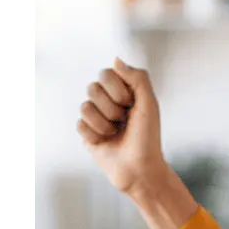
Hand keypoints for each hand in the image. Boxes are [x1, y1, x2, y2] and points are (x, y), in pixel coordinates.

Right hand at [77, 59, 165, 192]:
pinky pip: (80, 124)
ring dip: (103, 122)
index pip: (106, 73)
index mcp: (124, 91)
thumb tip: (116, 60)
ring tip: (116, 132)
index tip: (130, 104)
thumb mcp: (149, 104)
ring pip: (84, 106)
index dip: (117, 89)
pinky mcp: (87, 133)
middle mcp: (109, 101)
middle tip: (124, 119)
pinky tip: (105, 142)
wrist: (139, 168)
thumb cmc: (148, 137)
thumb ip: (137, 78)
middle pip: (92, 87)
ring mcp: (96, 117)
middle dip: (110, 107)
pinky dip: (95, 134)